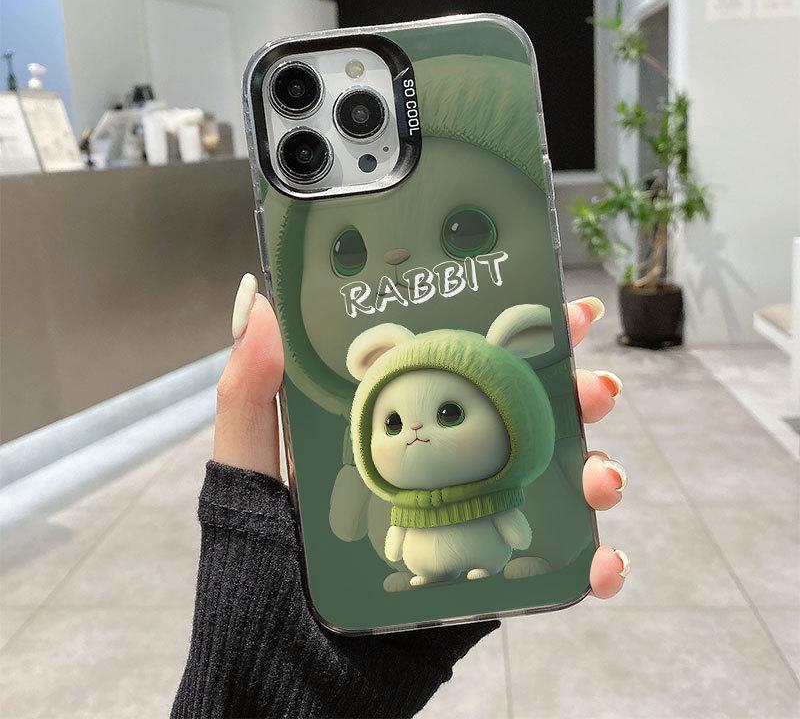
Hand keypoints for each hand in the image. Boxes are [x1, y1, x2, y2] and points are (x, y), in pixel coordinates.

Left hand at [214, 275, 628, 598]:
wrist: (280, 679)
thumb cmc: (255, 569)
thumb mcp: (248, 471)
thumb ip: (249, 393)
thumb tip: (260, 302)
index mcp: (395, 428)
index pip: (459, 367)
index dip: (514, 336)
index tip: (558, 309)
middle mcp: (440, 467)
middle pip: (519, 418)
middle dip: (571, 396)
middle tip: (594, 389)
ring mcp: (468, 522)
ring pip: (548, 483)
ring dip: (594, 471)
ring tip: (600, 476)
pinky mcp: (485, 579)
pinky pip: (550, 568)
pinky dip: (591, 563)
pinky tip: (603, 562)